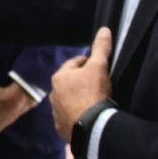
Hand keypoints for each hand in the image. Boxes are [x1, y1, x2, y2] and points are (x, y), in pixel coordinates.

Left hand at [50, 27, 113, 141]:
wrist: (92, 127)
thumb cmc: (93, 92)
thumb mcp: (99, 66)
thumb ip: (101, 48)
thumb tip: (104, 30)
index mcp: (59, 77)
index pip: (75, 64)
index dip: (89, 64)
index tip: (99, 68)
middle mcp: (53, 94)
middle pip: (71, 83)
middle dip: (82, 83)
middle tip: (99, 85)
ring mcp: (56, 112)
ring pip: (69, 101)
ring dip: (79, 100)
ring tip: (94, 103)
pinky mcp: (62, 128)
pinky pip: (70, 118)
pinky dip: (77, 116)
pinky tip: (88, 117)